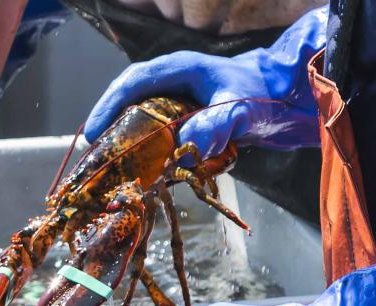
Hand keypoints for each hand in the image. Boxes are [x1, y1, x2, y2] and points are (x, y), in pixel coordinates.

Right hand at [83, 7, 326, 156]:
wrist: (283, 96)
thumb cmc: (259, 94)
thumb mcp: (238, 109)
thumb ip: (214, 127)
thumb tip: (183, 152)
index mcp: (178, 68)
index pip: (132, 83)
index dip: (108, 106)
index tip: (92, 132)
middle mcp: (171, 80)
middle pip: (128, 99)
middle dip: (109, 125)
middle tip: (95, 154)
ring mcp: (176, 98)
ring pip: (139, 115)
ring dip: (125, 139)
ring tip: (112, 164)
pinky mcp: (182, 115)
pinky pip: (155, 129)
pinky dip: (145, 147)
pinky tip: (142, 167)